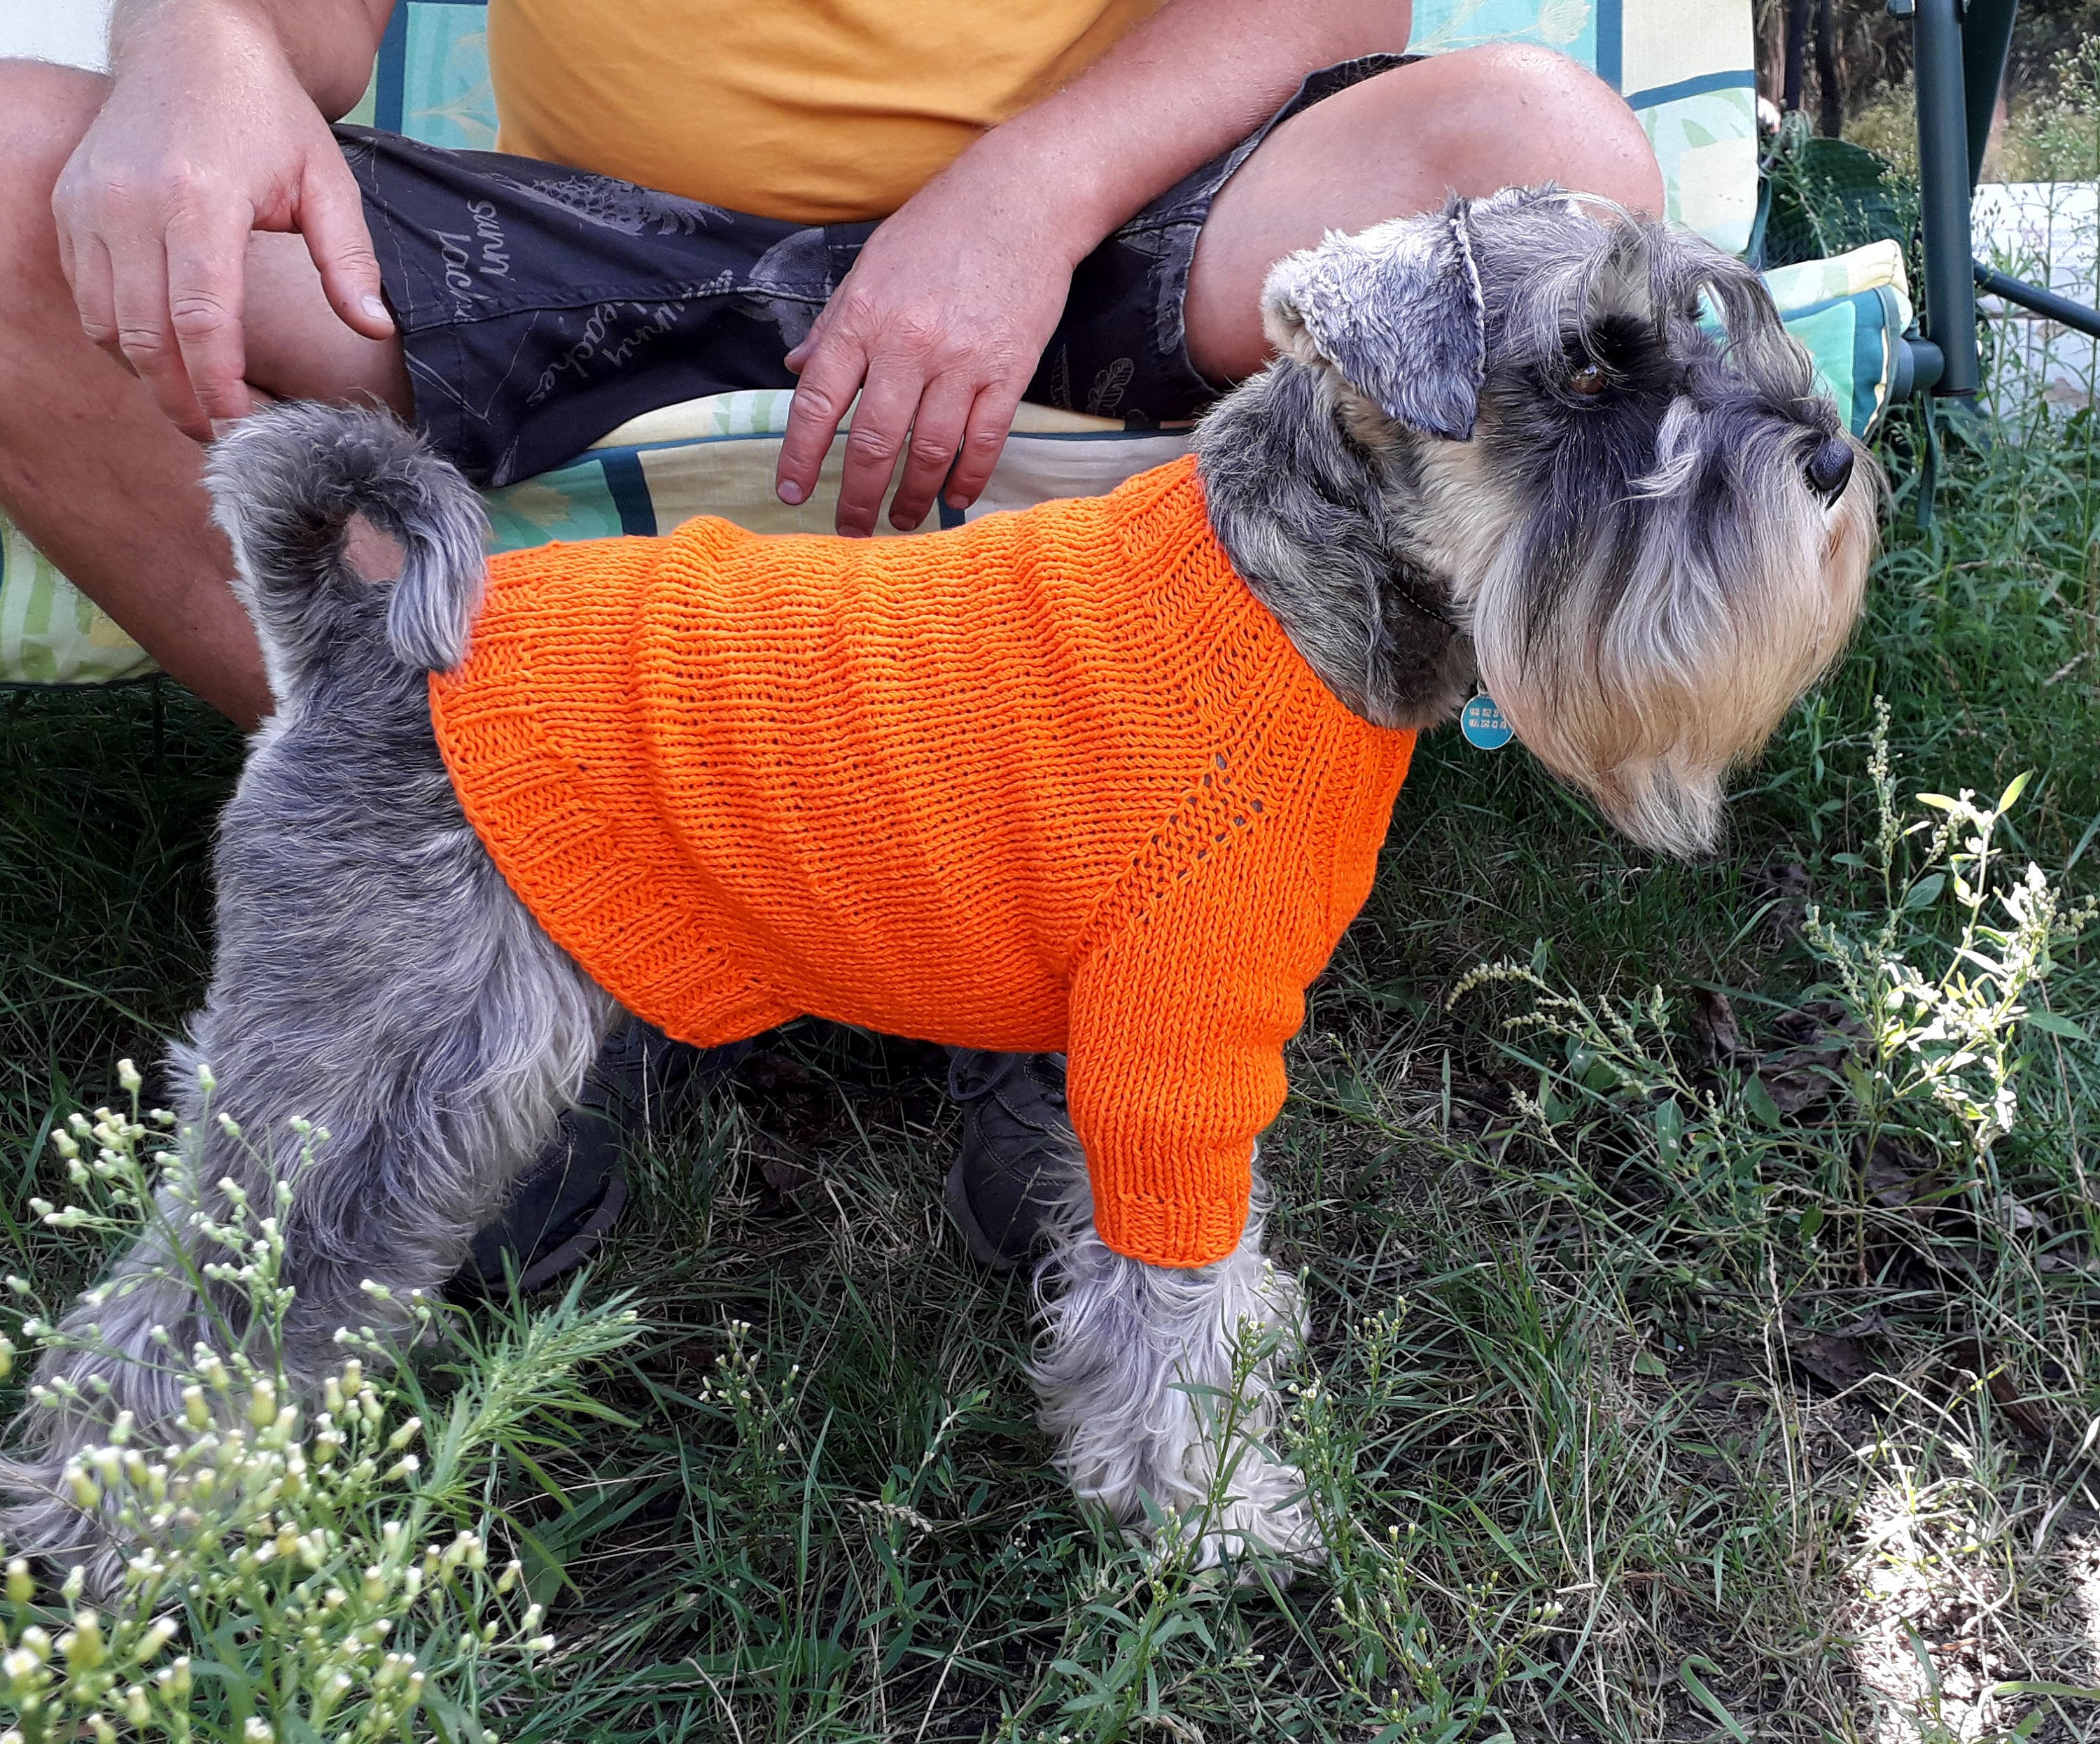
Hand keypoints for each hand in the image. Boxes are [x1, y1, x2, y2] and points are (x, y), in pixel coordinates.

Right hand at [52, 4, 394, 439]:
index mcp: (198, 200)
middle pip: (146, 339)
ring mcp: (89, 206)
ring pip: (107, 328)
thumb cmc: (265, 113)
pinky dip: (123, 339)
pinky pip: (87, 298)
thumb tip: (375, 328)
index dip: (219, 388)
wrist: (191, 43)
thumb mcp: (327, 179)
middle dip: (184, 402)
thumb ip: (349, 259)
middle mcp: (129, 204)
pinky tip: (168, 354)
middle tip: (225, 440)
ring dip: (150, 377)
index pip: (200, 320)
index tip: (246, 430)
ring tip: (200, 403)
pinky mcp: (70, 209)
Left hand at [773, 168, 1083, 535]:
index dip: (799, 454)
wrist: (1021, 200)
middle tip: (849, 531)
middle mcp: (908, 343)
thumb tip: (797, 369)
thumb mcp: (871, 266)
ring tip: (902, 523)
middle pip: (873, 441)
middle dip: (856, 495)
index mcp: (864, 317)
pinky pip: (984, 440)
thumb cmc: (939, 229)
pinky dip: (968, 477)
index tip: (791, 492)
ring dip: (912, 497)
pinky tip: (955, 498)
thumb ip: (834, 323)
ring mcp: (961, 360)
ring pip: (928, 450)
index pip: (818, 401)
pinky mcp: (1008, 370)